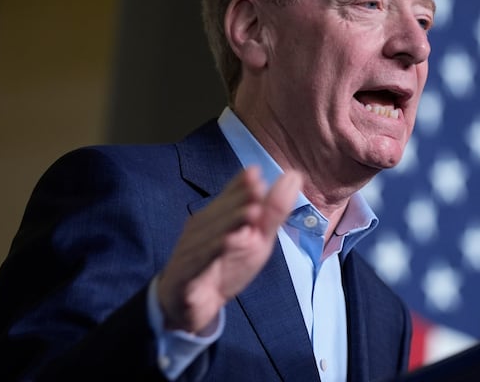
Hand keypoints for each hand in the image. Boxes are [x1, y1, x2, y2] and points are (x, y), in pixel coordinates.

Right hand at [156, 166, 301, 332]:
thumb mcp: (257, 239)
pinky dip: (212, 252)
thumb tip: (294, 175)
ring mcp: (190, 251)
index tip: (256, 172)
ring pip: (210, 235)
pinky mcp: (185, 276)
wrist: (191, 307)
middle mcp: (200, 228)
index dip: (241, 185)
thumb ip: (273, 211)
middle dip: (239, 199)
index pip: (229, 197)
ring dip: (230, 222)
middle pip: (221, 213)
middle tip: (258, 188)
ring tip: (252, 212)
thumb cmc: (224, 266)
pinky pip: (198, 262)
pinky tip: (227, 243)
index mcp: (217, 216)